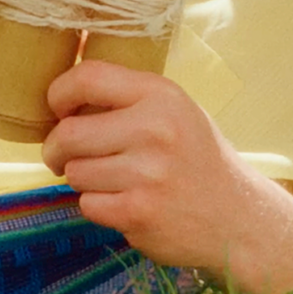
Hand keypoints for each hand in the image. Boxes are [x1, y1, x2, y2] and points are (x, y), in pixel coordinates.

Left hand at [42, 61, 292, 289]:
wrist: (237, 216)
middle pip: (68, 133)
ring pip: (75, 172)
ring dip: (81, 179)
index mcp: (161, 95)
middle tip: (62, 155)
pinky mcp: (138, 212)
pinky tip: (122, 202)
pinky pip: (88, 204)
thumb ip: (128, 98)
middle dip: (55, 148)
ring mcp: (147, 174)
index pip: (87, 77)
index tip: (58, 109)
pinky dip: (97, 206)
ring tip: (108, 179)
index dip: (59, 93)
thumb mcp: (176, 110)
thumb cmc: (197, 157)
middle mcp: (154, 129)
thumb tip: (64, 96)